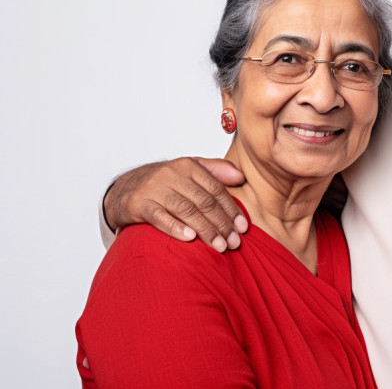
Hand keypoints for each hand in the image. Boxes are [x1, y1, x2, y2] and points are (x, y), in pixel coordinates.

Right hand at [104, 157, 247, 251]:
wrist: (125, 188)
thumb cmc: (165, 182)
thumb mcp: (190, 170)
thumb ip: (216, 170)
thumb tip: (241, 176)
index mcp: (189, 166)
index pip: (216, 190)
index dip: (231, 210)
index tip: (243, 228)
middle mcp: (172, 175)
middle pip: (204, 202)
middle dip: (222, 224)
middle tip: (234, 242)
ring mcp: (155, 189)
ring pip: (186, 210)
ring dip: (206, 230)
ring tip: (219, 246)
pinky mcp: (139, 204)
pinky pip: (159, 217)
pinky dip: (175, 227)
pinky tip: (190, 238)